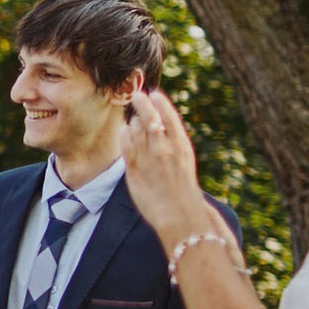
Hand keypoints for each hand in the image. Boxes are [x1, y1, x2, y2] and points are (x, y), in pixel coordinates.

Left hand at [121, 90, 214, 246]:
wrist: (179, 214)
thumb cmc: (183, 189)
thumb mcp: (184, 161)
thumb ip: (172, 144)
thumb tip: (158, 127)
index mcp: (182, 146)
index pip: (169, 117)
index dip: (161, 103)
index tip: (154, 93)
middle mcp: (165, 148)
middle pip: (149, 117)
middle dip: (142, 103)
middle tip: (137, 94)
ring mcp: (149, 158)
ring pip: (136, 128)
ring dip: (133, 121)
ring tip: (134, 118)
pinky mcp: (134, 168)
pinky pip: (126, 144)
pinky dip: (125, 134)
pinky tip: (124, 131)